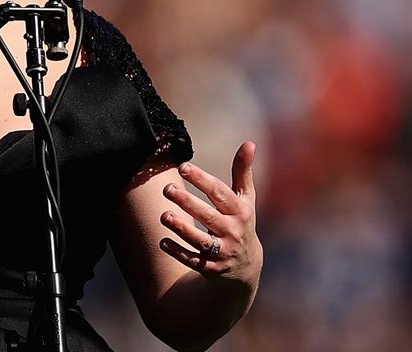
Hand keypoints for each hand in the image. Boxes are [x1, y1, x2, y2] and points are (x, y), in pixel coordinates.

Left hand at [158, 141, 261, 288]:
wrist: (247, 268)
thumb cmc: (242, 223)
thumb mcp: (246, 200)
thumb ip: (243, 172)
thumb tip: (249, 143)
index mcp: (240, 212)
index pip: (220, 193)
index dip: (202, 180)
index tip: (184, 166)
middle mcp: (232, 231)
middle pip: (208, 216)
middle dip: (187, 202)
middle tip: (167, 188)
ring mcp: (222, 251)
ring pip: (199, 240)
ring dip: (181, 228)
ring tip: (163, 215)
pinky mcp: (211, 268)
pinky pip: (193, 260)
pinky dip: (178, 252)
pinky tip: (162, 242)